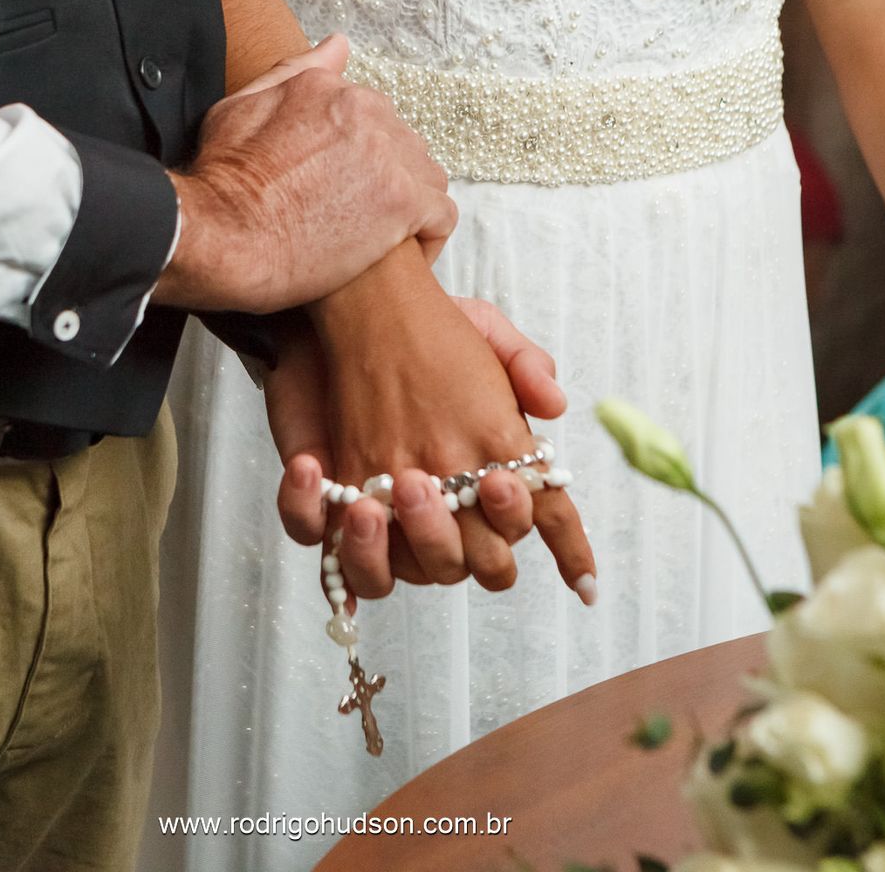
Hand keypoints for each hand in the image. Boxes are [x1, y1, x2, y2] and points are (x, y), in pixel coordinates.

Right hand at [152, 36, 455, 312]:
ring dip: (408, 203)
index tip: (336, 185)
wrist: (222, 237)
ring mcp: (389, 158)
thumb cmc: (220, 179)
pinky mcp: (403, 204)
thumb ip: (294, 71)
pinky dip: (427, 237)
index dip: (356, 156)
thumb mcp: (240, 106)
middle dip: (383, 178)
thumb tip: (339, 44)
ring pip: (426, 175)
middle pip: (401, 144)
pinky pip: (441, 216)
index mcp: (332, 91)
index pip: (371, 116)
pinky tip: (400, 253)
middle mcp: (367, 113)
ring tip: (376, 235)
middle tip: (350, 215)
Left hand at [265, 251, 595, 603]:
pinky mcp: (323, 502)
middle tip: (423, 482)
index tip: (578, 575)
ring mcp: (382, 514)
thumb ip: (524, 362)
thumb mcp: (482, 329)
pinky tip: (309, 466)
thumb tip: (552, 406)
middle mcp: (441, 509)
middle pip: (461, 565)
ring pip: (386, 576)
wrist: (350, 309)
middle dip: (446, 536)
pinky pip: (314, 537)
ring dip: (378, 549)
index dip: (564, 554)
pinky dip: (305, 510)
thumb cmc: (423, 332)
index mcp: (487, 476)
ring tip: (368, 502)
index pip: (527, 528)